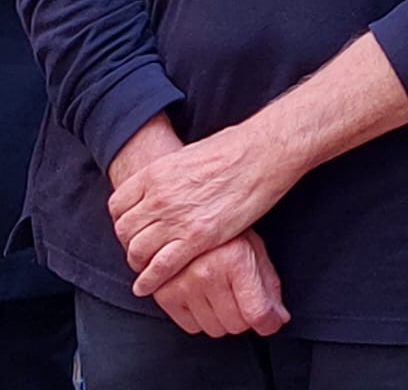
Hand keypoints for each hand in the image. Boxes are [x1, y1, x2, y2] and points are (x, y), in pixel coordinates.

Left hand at [108, 124, 291, 297]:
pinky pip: (160, 268)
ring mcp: (176, 218)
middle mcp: (159, 197)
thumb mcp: (190, 153)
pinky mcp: (197, 237)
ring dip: (138, 262)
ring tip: (146, 267)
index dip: (123, 219)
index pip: (117, 205)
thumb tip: (165, 186)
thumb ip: (169, 174)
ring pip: (137, 251)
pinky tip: (147, 285)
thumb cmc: (236, 147)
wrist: (265, 151)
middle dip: (130, 242)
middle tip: (141, 249)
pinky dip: (149, 281)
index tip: (133, 226)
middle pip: (125, 231)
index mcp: (156, 172)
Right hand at [150, 228, 289, 337]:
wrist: (188, 218)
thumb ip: (268, 284)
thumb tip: (278, 318)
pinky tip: (205, 295)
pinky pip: (191, 327)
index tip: (272, 323)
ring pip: (215, 330)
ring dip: (224, 318)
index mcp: (236, 260)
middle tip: (246, 299)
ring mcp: (183, 286)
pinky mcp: (165, 295)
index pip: (256, 312)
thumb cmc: (227, 232)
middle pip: (236, 325)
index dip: (269, 323)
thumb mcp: (256, 248)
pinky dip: (202, 317)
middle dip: (247, 317)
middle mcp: (208, 275)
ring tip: (224, 292)